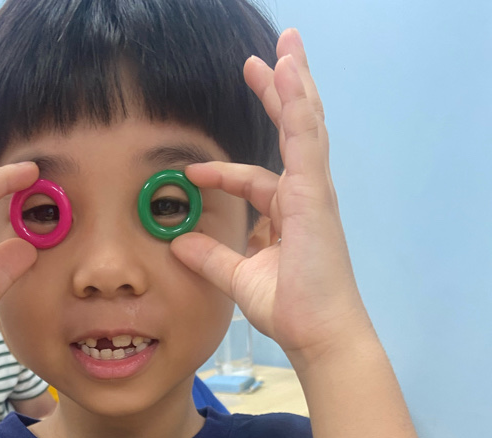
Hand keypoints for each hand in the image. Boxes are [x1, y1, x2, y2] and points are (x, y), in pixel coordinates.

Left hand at [171, 28, 371, 366]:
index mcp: (288, 217)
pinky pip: (306, 138)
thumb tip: (179, 244)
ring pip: (305, 126)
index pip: (254, 181)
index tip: (192, 172)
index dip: (222, 174)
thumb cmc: (289, 310)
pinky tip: (288, 73)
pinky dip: (297, 104)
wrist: (315, 333)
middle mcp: (304, 199)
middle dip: (278, 97)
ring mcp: (313, 193)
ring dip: (293, 84)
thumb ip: (211, 258)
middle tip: (265, 61)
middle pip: (291, 135)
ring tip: (284, 48)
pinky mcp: (315, 194)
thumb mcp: (238, 278)